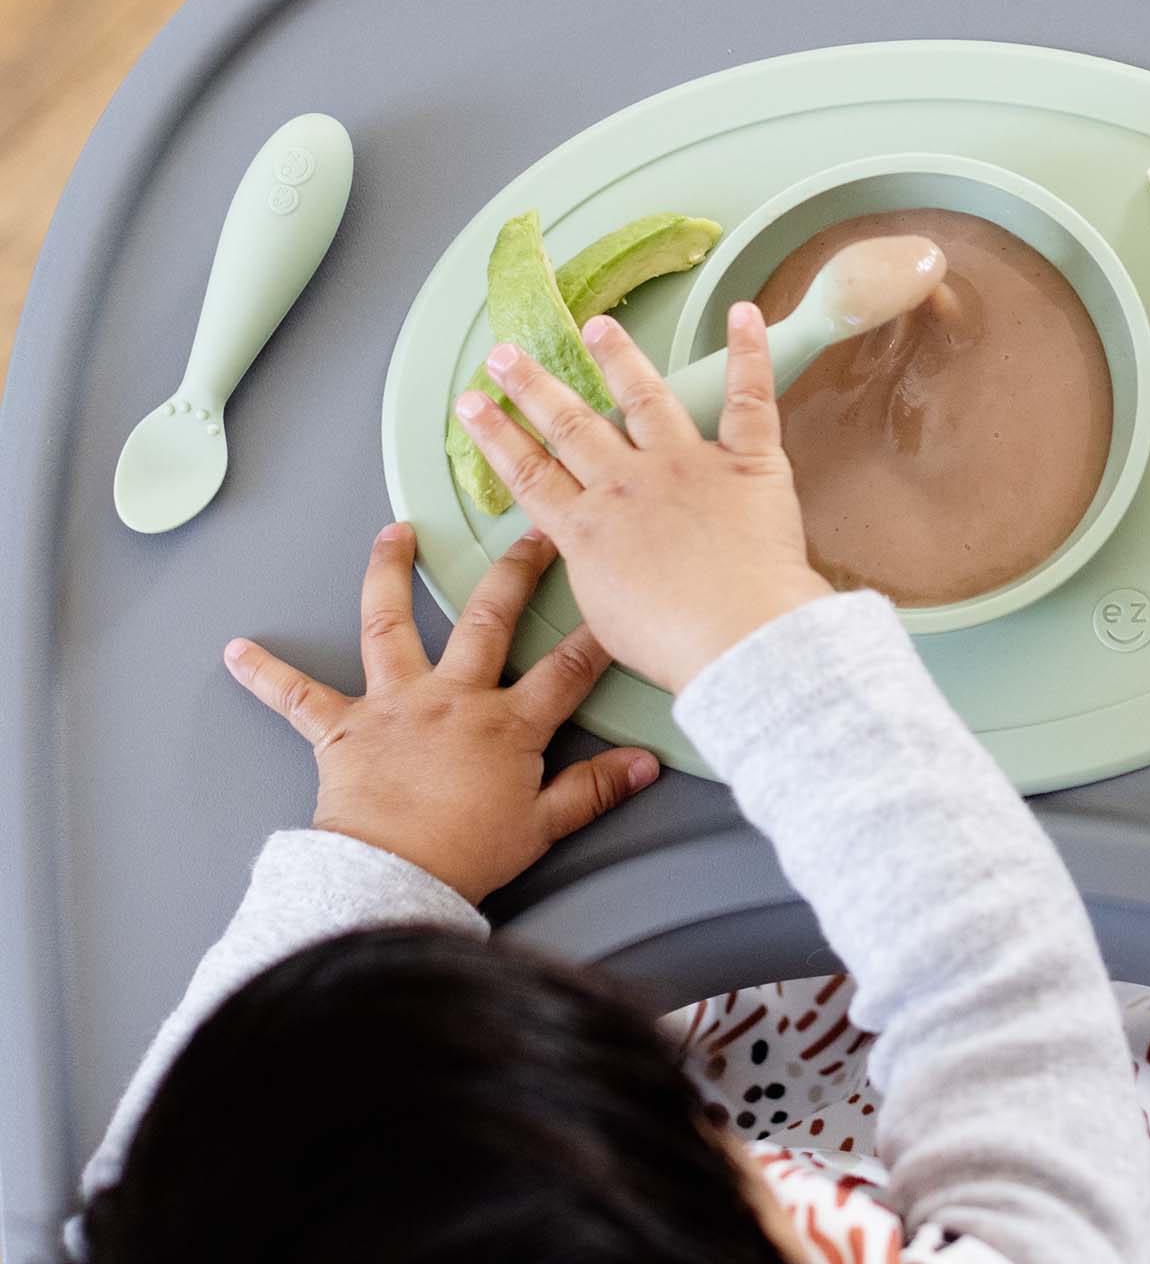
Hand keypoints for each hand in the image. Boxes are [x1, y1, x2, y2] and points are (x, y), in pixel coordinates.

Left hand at [223, 524, 658, 903]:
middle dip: (515, 571)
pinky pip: (297, 696)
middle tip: (531, 533)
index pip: (567, 668)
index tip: (614, 598)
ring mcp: (394, 704)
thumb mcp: (543, 826)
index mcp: (506, 722)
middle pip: (489, 618)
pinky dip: (266, 674)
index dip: (597, 634)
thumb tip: (646, 764)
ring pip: (390, 624)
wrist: (388, 882)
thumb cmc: (464, 857)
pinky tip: (237, 650)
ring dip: (387, 573)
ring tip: (391, 533)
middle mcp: (452, 696)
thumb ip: (595, 788)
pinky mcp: (341, 727)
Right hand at [452, 303, 830, 696]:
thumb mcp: (606, 617)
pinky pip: (749, 397)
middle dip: (533, 387)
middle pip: (571, 426)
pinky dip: (749, 352)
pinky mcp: (747, 461)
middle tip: (505, 354)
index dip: (497, 437)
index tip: (473, 406)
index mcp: (589, 529)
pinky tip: (744, 313)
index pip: (531, 474)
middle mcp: (628, 484)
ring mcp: (686, 465)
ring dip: (619, 358)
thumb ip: (595, 571)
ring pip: (644, 397)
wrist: (736, 637)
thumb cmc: (675, 644)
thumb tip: (595, 554)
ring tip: (598, 327)